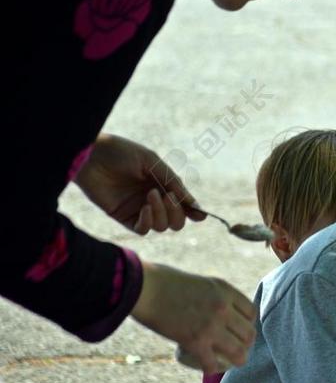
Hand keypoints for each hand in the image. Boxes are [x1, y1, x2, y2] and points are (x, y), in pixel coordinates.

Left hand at [74, 134, 204, 233]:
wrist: (89, 155)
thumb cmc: (120, 152)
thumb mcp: (152, 162)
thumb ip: (173, 182)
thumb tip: (194, 204)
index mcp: (162, 185)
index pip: (183, 205)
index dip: (193, 211)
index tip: (199, 214)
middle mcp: (153, 200)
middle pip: (176, 221)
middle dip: (177, 213)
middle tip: (168, 197)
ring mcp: (139, 209)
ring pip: (162, 227)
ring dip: (162, 213)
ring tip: (151, 195)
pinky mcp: (123, 217)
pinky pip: (142, 230)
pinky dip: (148, 221)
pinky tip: (144, 208)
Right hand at [130, 261, 256, 372]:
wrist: (144, 287)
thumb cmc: (166, 283)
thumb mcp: (201, 283)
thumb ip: (216, 297)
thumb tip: (223, 313)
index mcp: (225, 291)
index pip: (251, 312)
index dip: (247, 324)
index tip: (238, 330)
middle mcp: (223, 308)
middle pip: (249, 334)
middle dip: (244, 344)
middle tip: (234, 349)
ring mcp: (210, 326)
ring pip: (239, 353)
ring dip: (235, 360)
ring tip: (228, 363)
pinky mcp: (195, 342)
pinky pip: (213, 364)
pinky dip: (211, 368)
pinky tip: (207, 367)